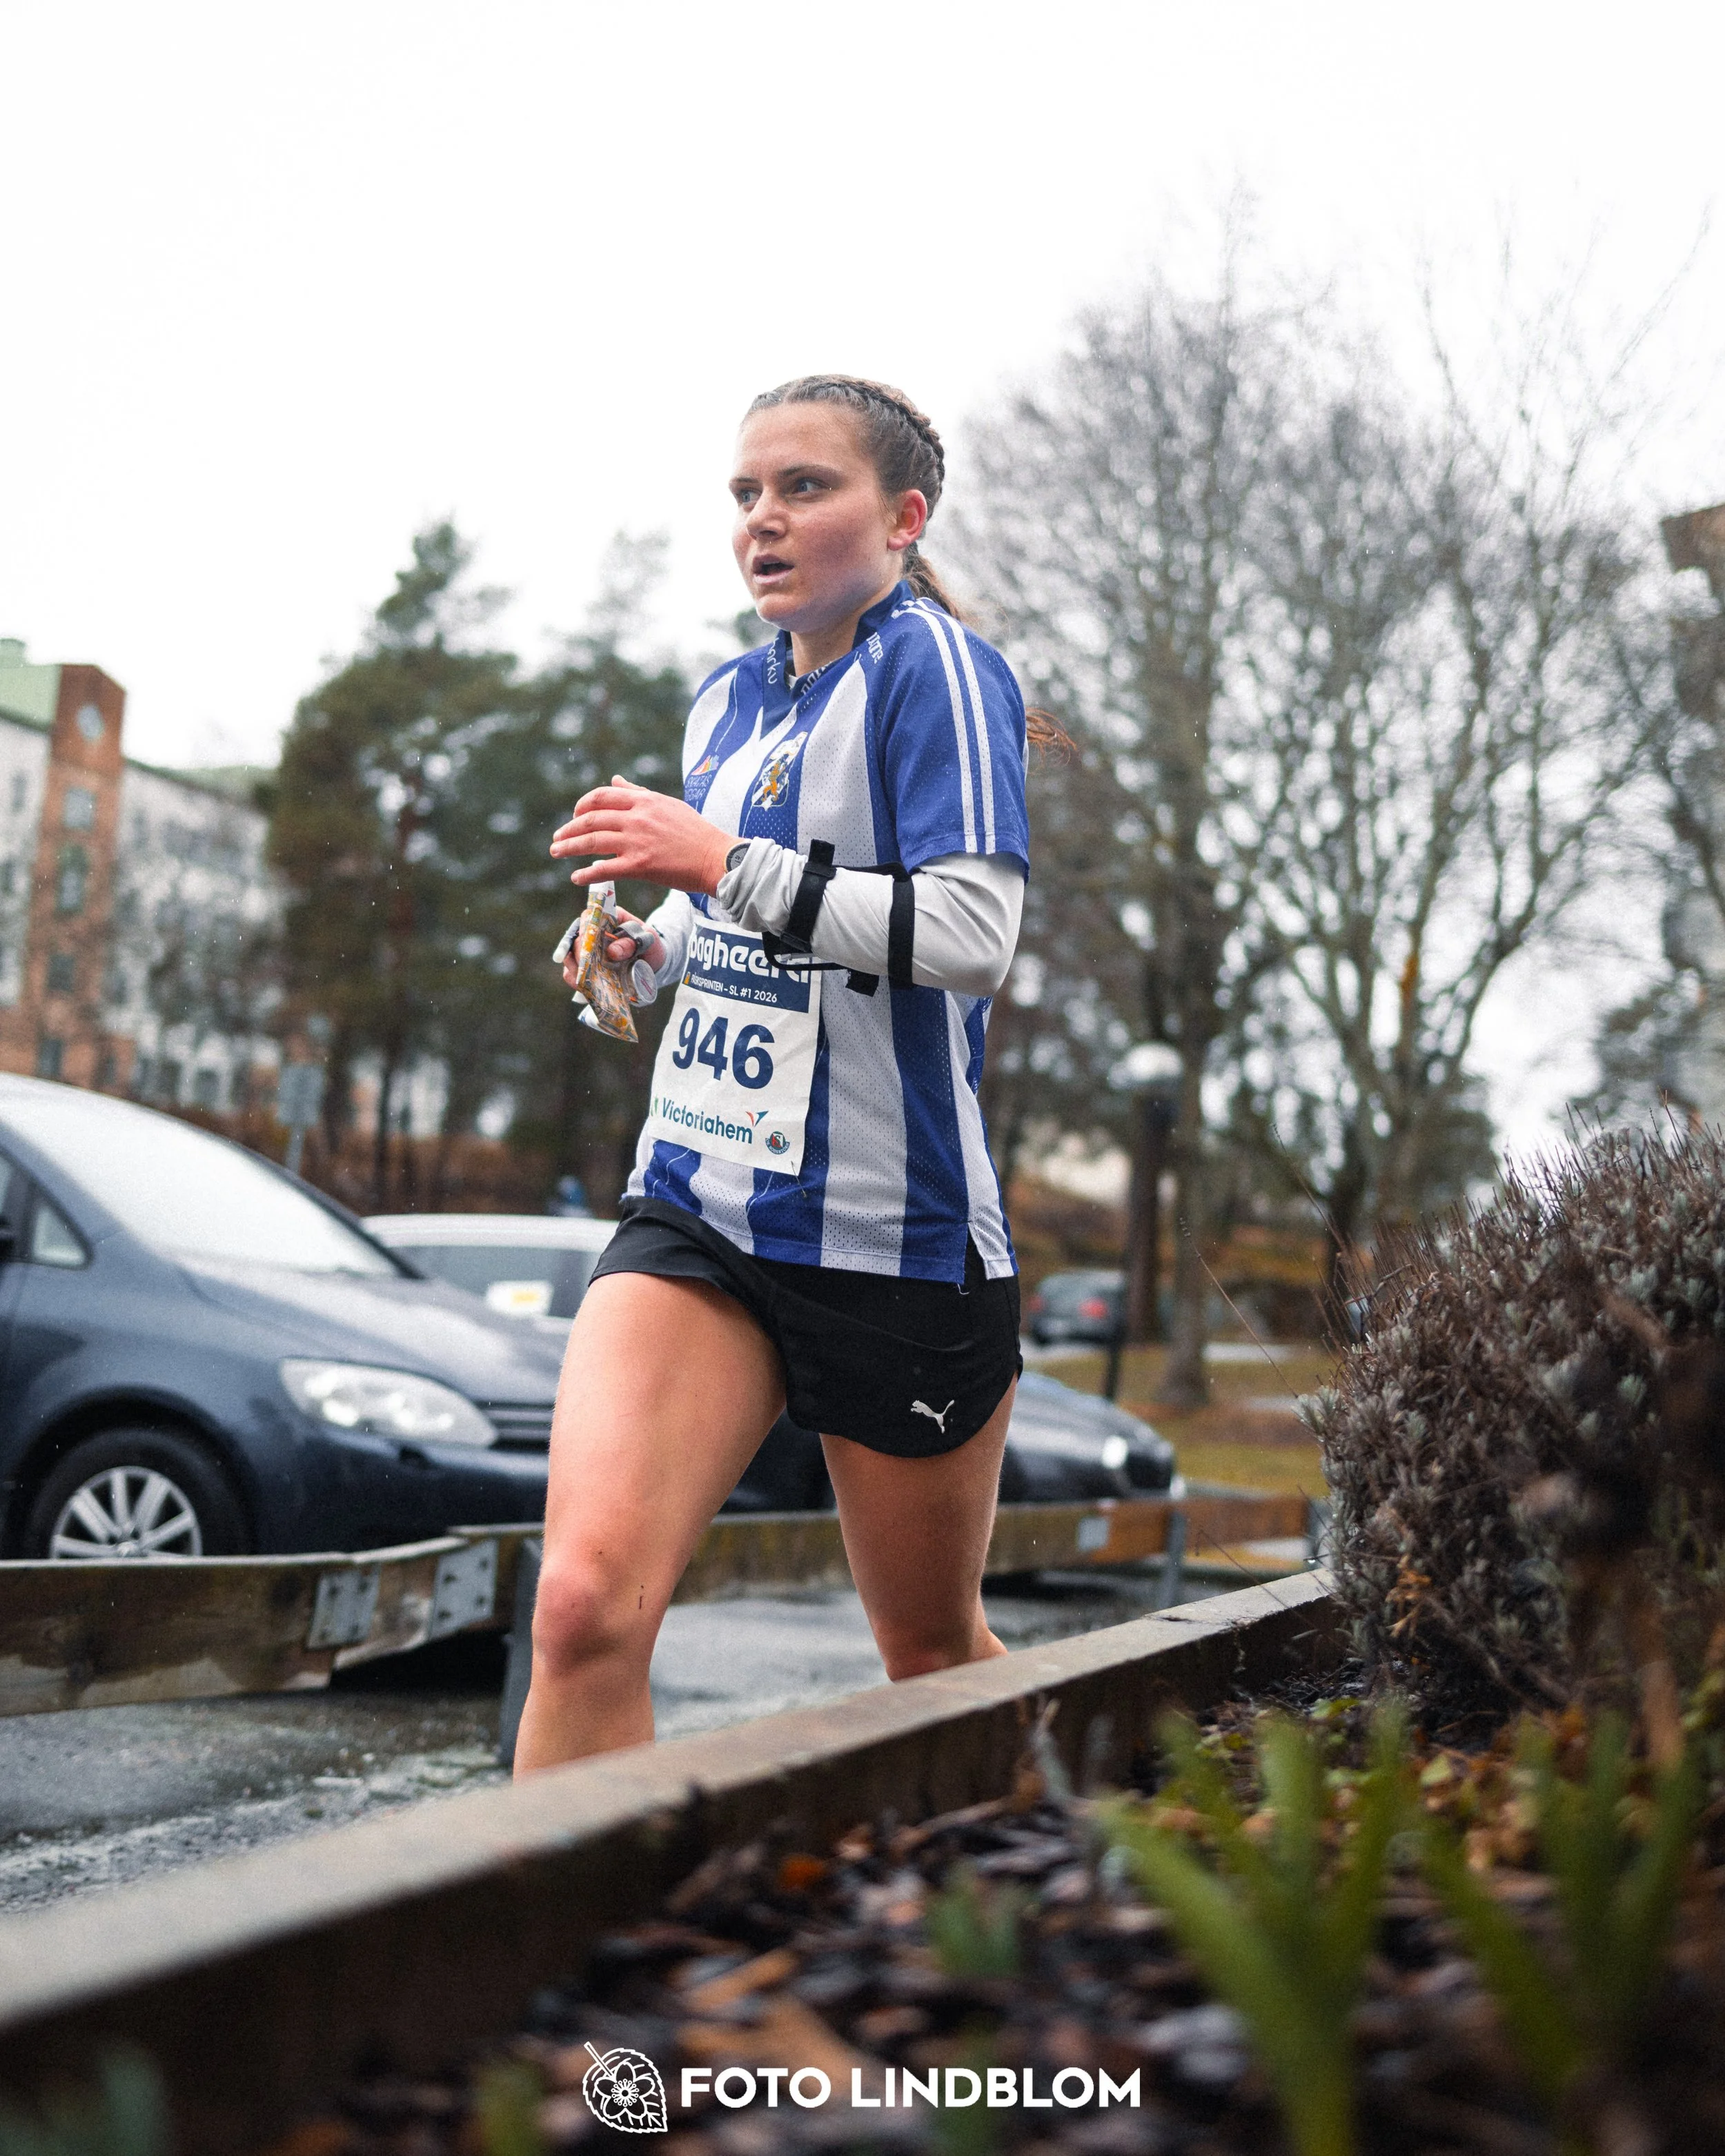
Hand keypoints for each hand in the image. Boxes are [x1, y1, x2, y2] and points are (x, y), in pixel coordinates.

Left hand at [551, 776, 731, 896]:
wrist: (716, 858)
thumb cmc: (696, 832)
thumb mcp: (667, 804)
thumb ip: (638, 792)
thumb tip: (616, 779)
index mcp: (644, 801)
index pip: (602, 796)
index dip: (582, 805)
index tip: (574, 816)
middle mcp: (637, 818)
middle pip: (591, 819)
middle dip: (568, 829)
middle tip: (557, 839)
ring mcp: (637, 842)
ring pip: (592, 842)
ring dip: (570, 847)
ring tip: (557, 852)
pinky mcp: (640, 866)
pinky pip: (605, 869)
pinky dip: (587, 874)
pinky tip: (576, 878)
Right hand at [560, 905, 664, 989]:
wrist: (652, 965)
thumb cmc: (650, 946)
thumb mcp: (648, 940)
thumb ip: (633, 942)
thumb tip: (612, 951)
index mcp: (608, 918)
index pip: (589, 917)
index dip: (585, 929)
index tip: (587, 942)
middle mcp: (593, 933)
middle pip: (576, 939)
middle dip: (579, 953)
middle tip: (587, 966)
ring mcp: (587, 951)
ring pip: (570, 957)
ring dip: (576, 969)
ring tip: (585, 979)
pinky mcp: (585, 968)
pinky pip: (572, 973)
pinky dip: (576, 981)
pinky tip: (584, 987)